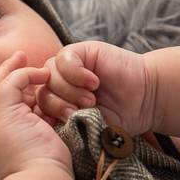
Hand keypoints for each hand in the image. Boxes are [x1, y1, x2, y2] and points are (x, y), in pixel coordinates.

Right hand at [0, 51, 73, 179]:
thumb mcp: (29, 163)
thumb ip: (30, 148)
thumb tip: (44, 138)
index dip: (1, 100)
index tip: (20, 93)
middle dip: (1, 78)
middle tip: (15, 62)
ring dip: (11, 69)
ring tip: (24, 58)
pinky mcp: (4, 111)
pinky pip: (13, 80)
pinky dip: (26, 73)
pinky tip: (43, 74)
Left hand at [35, 41, 156, 135]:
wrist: (144, 100)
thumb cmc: (117, 117)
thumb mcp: (87, 126)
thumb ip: (65, 125)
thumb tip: (44, 127)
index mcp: (56, 100)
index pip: (36, 106)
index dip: (45, 115)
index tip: (65, 123)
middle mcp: (58, 81)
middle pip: (41, 91)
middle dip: (59, 104)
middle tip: (82, 111)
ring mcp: (67, 65)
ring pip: (51, 75)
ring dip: (71, 91)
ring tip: (91, 100)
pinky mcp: (80, 51)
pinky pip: (65, 59)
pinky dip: (77, 74)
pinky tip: (94, 83)